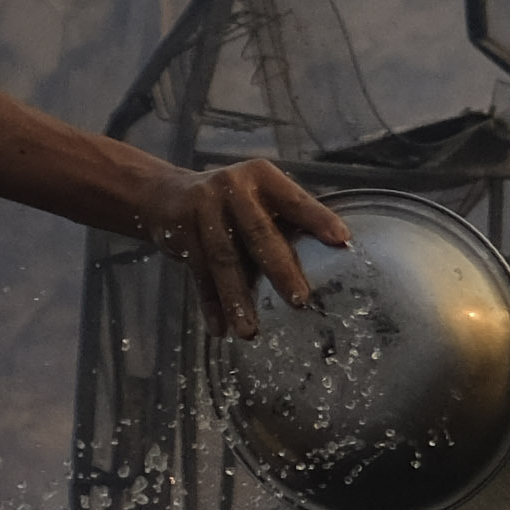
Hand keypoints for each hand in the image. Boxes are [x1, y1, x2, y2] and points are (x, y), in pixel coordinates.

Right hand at [141, 157, 349, 328]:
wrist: (168, 196)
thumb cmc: (231, 203)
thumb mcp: (258, 198)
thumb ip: (285, 221)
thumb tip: (333, 255)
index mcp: (262, 177)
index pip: (295, 200)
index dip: (317, 219)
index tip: (341, 240)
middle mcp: (232, 188)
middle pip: (259, 232)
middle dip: (280, 269)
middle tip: (299, 300)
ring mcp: (203, 208)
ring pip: (223, 260)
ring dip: (237, 298)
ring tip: (249, 332)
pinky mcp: (180, 231)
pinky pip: (198, 274)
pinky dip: (210, 304)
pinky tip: (220, 328)